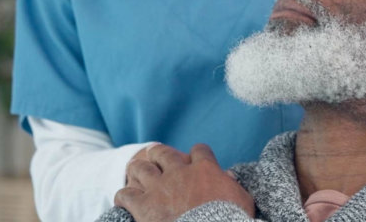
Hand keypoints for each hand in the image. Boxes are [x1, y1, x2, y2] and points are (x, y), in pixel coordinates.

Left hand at [115, 144, 254, 221]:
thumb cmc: (231, 220)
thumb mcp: (242, 201)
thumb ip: (234, 187)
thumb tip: (229, 178)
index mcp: (205, 170)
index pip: (199, 151)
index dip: (197, 154)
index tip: (195, 158)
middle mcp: (179, 173)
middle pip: (163, 154)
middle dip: (158, 153)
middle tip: (154, 153)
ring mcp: (159, 188)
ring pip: (141, 169)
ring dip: (137, 169)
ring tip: (134, 169)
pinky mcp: (143, 206)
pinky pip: (126, 195)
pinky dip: (124, 196)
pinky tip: (124, 199)